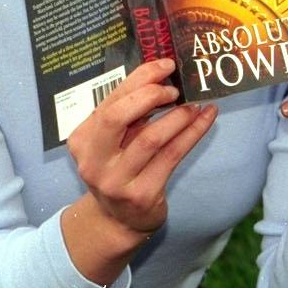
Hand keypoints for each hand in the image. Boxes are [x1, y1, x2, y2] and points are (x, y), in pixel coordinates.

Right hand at [67, 58, 217, 238]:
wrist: (119, 220)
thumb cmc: (119, 170)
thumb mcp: (112, 142)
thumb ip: (126, 113)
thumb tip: (160, 76)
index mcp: (82, 140)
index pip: (108, 101)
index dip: (138, 79)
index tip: (164, 66)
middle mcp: (93, 161)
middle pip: (117, 117)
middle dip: (149, 95)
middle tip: (174, 89)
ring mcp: (116, 181)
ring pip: (150, 138)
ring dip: (177, 116)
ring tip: (194, 105)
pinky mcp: (142, 195)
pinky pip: (172, 156)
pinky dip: (192, 133)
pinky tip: (205, 119)